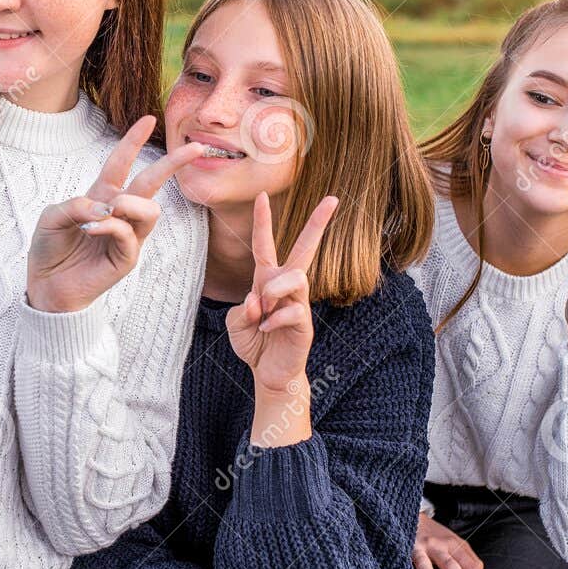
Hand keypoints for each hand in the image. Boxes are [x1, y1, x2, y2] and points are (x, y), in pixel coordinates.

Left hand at [25, 116, 203, 313]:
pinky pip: (130, 235)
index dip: (133, 140)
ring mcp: (127, 236)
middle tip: (196, 147)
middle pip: (152, 182)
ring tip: (111, 208)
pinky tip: (93, 229)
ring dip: (130, 203)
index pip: (122, 163)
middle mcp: (119, 213)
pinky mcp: (127, 258)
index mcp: (102, 196)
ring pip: (150, 210)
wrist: (47, 286)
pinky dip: (112, 226)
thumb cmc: (49, 249)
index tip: (148, 118)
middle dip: (174, 163)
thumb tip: (106, 206)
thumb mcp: (53, 217)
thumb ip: (76, 204)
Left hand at [225, 192, 338, 395]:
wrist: (268, 373)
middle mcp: (286, 287)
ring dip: (274, 290)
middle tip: (333, 198)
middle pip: (305, 248)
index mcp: (266, 280)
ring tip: (261, 309)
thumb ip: (240, 309)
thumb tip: (258, 299)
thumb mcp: (235, 324)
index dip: (263, 221)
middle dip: (318, 223)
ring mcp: (299, 303)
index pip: (265, 245)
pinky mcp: (305, 323)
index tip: (262, 195)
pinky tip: (265, 330)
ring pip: (297, 277)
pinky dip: (273, 319)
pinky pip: (293, 310)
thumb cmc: (253, 343)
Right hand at [409, 513, 492, 568]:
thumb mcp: (455, 542)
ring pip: (428, 562)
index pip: (473, 568)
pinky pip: (407, 563)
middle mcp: (441, 545)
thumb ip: (467, 558)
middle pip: (454, 566)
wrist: (411, 515)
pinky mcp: (406, 548)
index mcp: (457, 546)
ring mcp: (422, 547)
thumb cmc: (435, 535)